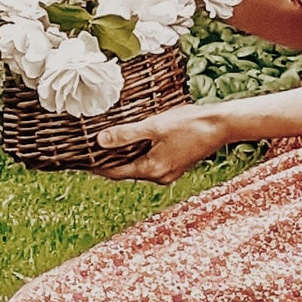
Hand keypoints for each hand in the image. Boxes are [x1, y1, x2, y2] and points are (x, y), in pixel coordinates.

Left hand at [94, 103, 226, 186]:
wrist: (220, 125)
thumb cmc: (189, 124)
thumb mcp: (154, 126)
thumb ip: (126, 134)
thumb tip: (100, 141)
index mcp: (152, 170)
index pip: (115, 172)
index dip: (97, 165)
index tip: (81, 159)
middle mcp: (159, 176)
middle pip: (125, 170)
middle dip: (108, 159)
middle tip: (89, 148)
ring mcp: (168, 171)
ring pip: (138, 165)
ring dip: (123, 155)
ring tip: (106, 142)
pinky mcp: (175, 163)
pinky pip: (149, 161)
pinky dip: (138, 152)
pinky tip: (132, 139)